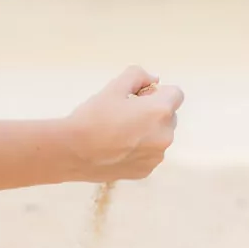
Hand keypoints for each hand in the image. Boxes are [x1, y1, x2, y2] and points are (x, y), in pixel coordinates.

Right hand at [67, 66, 183, 182]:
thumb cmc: (93, 116)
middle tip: (125, 114)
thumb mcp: (114, 86)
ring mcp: (156, 157)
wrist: (72, 151)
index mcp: (160, 111)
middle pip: (169, 116)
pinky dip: (139, 150)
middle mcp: (165, 135)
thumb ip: (138, 75)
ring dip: (148, 132)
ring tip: (119, 133)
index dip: (157, 92)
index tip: (137, 98)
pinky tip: (117, 148)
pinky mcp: (145, 171)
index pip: (176, 94)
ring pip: (159, 136)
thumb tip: (154, 79)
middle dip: (154, 112)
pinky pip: (149, 154)